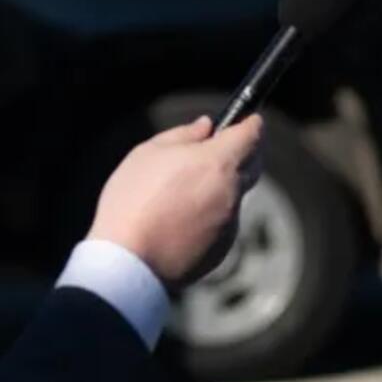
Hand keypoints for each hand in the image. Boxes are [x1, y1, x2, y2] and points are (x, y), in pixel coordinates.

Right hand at [90, 114, 264, 290]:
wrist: (128, 261)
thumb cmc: (132, 199)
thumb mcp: (149, 153)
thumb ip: (183, 135)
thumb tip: (207, 127)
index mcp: (218, 163)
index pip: (252, 135)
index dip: (251, 124)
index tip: (249, 119)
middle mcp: (231, 193)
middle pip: (253, 165)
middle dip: (244, 151)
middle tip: (223, 146)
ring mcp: (229, 225)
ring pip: (234, 196)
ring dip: (221, 186)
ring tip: (184, 189)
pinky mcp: (221, 250)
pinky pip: (223, 224)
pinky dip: (210, 215)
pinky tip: (179, 219)